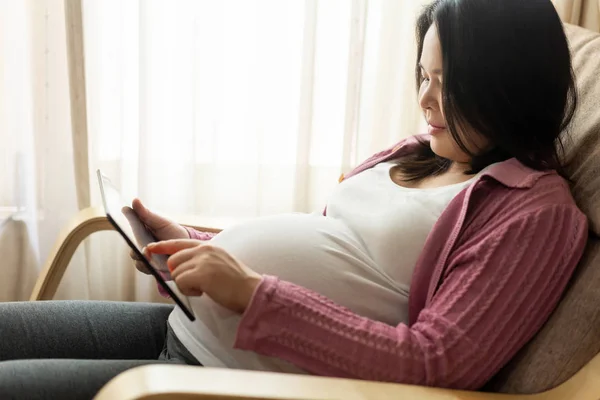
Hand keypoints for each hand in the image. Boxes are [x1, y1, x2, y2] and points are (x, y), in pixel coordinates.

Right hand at [129, 198, 188, 273]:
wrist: (187, 249)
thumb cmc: (172, 232)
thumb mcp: (160, 222)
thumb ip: (146, 214)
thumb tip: (134, 200)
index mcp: (140, 233)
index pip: (128, 231)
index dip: (125, 228)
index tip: (124, 223)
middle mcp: (140, 247)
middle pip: (132, 249)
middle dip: (136, 248)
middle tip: (144, 247)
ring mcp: (145, 259)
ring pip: (138, 260)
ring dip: (143, 258)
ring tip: (149, 254)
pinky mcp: (152, 269)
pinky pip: (146, 269)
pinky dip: (150, 267)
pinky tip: (156, 265)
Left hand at [146, 239, 261, 312]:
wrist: (252, 291)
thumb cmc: (238, 283)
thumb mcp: (220, 263)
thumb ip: (202, 261)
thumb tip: (182, 269)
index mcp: (209, 246)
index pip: (179, 242)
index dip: (162, 246)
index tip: (149, 248)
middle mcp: (205, 250)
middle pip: (173, 261)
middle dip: (178, 275)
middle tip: (194, 285)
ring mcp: (203, 260)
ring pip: (176, 274)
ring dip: (185, 285)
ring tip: (204, 288)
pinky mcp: (201, 273)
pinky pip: (181, 283)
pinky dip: (189, 291)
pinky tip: (204, 292)